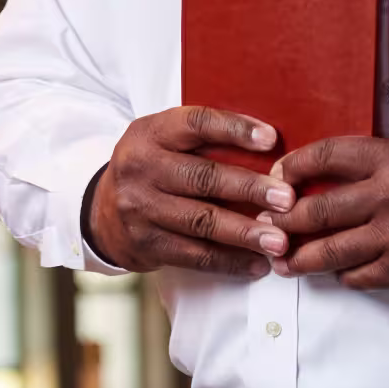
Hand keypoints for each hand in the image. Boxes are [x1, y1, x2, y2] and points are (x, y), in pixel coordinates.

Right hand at [88, 106, 296, 275]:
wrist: (102, 210)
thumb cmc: (153, 166)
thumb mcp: (165, 139)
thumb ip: (204, 139)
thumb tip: (271, 145)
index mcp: (151, 132)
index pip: (196, 123)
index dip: (234, 129)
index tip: (271, 139)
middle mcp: (141, 167)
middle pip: (202, 177)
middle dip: (249, 189)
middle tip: (286, 199)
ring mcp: (141, 209)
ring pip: (201, 222)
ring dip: (245, 232)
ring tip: (279, 240)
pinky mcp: (146, 244)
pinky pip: (194, 255)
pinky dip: (229, 261)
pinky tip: (256, 263)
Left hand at [265, 138, 388, 290]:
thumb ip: (378, 159)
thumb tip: (328, 167)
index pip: (327, 156)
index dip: (293, 166)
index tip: (276, 177)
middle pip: (318, 210)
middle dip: (283, 220)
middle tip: (265, 226)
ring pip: (330, 251)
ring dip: (299, 258)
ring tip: (282, 260)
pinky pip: (359, 276)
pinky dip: (341, 274)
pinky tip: (333, 270)